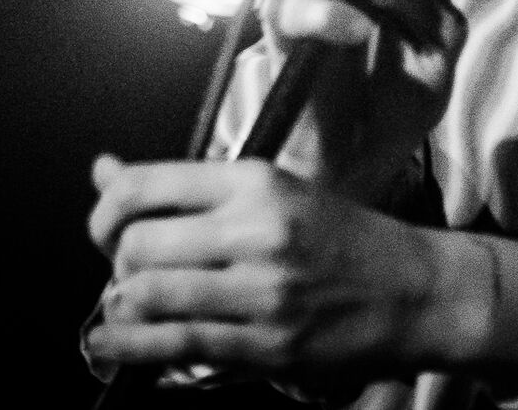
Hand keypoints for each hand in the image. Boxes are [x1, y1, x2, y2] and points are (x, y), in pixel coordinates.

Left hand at [85, 155, 517, 390]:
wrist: (414, 291)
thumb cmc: (340, 237)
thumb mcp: (272, 191)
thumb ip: (186, 187)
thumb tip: (102, 170)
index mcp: (256, 181)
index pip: (145, 184)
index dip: (104, 211)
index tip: (104, 228)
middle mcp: (256, 229)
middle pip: (137, 245)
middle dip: (115, 263)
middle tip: (126, 272)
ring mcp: (262, 291)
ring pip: (149, 296)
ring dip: (121, 306)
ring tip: (125, 306)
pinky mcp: (268, 345)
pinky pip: (177, 346)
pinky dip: (129, 347)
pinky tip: (108, 343)